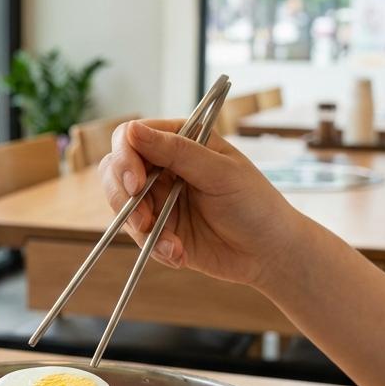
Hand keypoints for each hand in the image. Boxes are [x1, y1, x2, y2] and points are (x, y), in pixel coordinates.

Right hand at [99, 119, 301, 288]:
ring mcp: (159, 199)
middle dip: (123, 197)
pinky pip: (139, 237)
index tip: (136, 183)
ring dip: (142, 228)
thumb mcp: (220, 173)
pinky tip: (180, 254)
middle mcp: (164, 166)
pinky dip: (155, 248)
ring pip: (122, 207)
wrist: (269, 253)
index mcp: (181, 140)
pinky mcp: (160, 229)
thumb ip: (177, 151)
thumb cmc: (255, 204)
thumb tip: (133, 130)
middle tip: (144, 219)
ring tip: (173, 246)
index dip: (126, 158)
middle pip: (115, 171)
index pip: (132, 138)